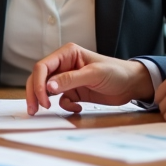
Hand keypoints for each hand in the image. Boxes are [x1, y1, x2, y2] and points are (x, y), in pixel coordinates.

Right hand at [24, 43, 153, 115]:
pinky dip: (65, 106)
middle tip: (34, 109)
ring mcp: (68, 79)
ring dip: (43, 100)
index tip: (42, 98)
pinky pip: (61, 100)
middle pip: (40, 78)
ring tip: (42, 111)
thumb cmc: (116, 72)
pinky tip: (77, 107)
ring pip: (46, 89)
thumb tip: (48, 87)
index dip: (39, 82)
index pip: (43, 67)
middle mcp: (64, 66)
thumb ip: (70, 79)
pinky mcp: (74, 91)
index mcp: (67, 54)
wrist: (131, 85)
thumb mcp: (94, 74)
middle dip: (35, 93)